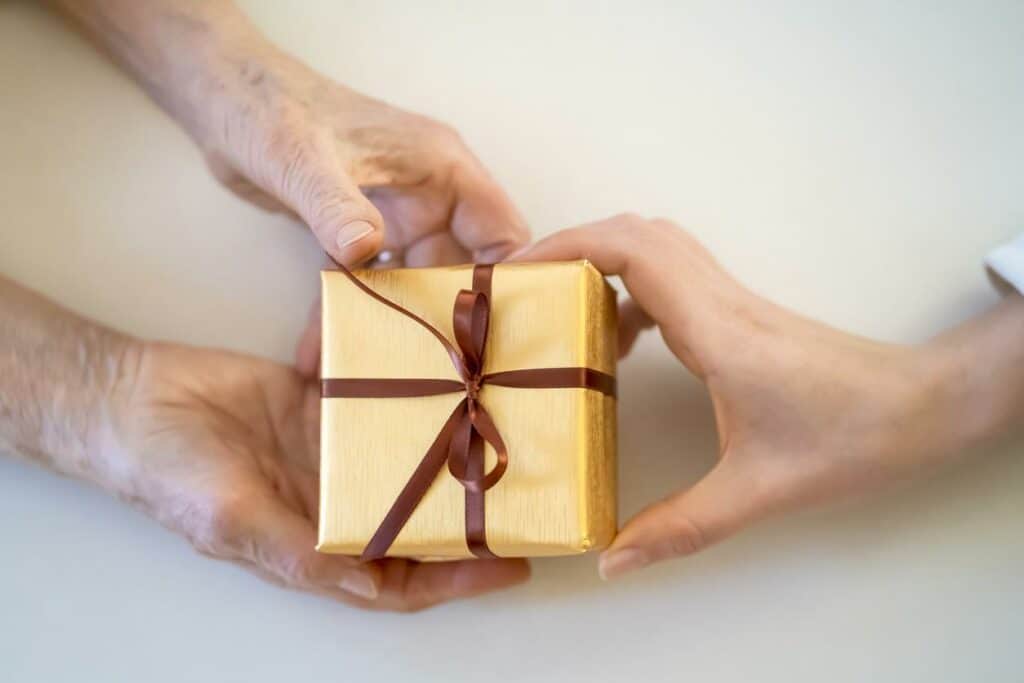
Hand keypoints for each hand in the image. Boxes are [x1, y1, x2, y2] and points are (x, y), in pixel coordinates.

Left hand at [53, 0, 528, 372]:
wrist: (219, 98)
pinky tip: (321, 352)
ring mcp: (392, 216)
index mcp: (441, 169)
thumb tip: (368, 251)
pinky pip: (363, 283)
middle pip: (459, 270)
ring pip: (409, 283)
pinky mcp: (355, 232)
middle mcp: (428, 195)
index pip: (502, 232)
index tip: (494, 336)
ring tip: (376, 372)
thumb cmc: (269, 106)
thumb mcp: (302, 156)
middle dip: (447, 320)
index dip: (509, 283)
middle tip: (435, 375)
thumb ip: (337, 205)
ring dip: (392, 325)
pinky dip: (345, 313)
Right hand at [102, 341, 528, 610]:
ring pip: (409, 461)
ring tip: (507, 439)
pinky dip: (418, 401)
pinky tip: (457, 388)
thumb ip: (302, 555)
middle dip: (470, 517)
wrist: (133, 398)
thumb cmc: (171, 472)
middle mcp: (334, 503)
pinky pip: (383, 404)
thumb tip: (373, 585)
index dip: (458, 579)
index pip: (402, 578)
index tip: (514, 564)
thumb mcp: (235, 520)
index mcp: (315, 545)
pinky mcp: (328, 404)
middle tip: (530, 499)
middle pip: (419, 520)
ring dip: (453, 456)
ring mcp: (335, 452)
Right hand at [514, 216, 1018, 577]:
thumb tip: (611, 557)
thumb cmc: (850, 437)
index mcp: (714, 328)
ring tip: (563, 314)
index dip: (566, 245)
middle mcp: (719, 299)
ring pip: (655, 247)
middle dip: (570, 247)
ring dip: (602, 263)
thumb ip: (681, 526)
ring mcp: (732, 301)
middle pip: (634, 233)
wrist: (922, 407)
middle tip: (525, 289)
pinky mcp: (740, 314)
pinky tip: (623, 341)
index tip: (517, 271)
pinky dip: (632, 289)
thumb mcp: (758, 489)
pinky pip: (673, 276)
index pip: (630, 252)